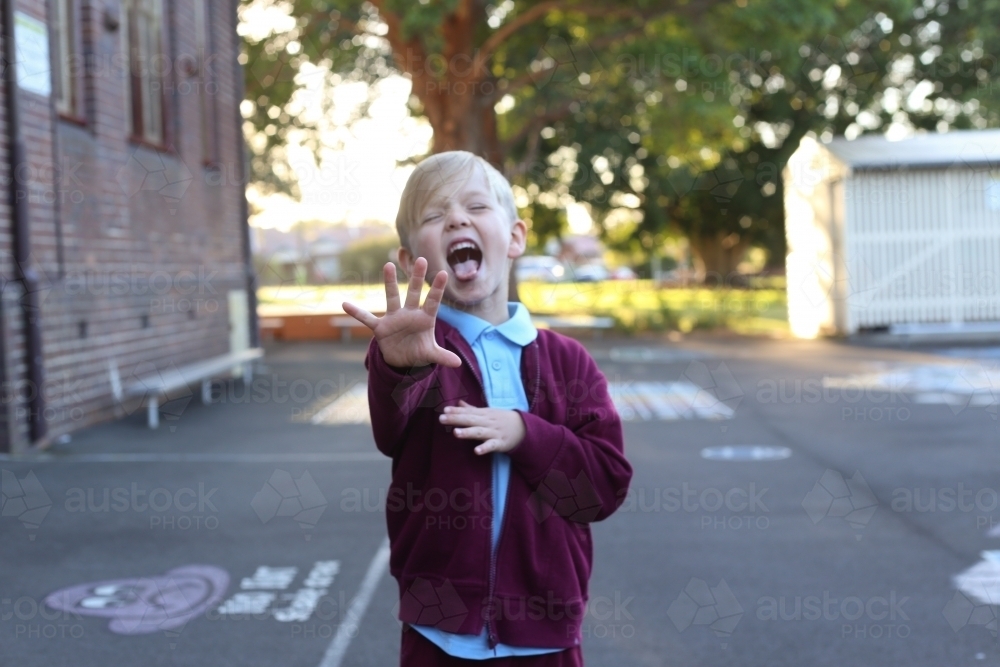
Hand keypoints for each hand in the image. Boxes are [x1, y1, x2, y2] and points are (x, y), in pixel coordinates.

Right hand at [342, 258, 461, 368]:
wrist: (401, 360)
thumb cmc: (418, 352)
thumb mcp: (430, 355)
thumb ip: (443, 356)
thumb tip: (458, 363)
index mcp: (424, 319)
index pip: (432, 302)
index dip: (437, 289)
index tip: (444, 273)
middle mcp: (409, 314)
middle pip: (413, 293)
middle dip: (416, 278)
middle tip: (422, 260)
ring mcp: (394, 318)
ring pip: (392, 297)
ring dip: (390, 283)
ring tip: (388, 265)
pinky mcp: (380, 328)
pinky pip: (367, 319)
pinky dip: (357, 313)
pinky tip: (345, 304)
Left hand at [439, 400, 525, 454]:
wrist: (524, 427)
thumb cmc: (502, 419)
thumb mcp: (488, 412)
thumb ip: (472, 409)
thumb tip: (458, 403)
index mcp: (484, 414)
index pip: (467, 412)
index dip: (455, 411)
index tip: (443, 410)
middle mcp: (487, 422)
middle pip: (470, 420)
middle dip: (456, 419)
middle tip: (442, 418)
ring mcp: (494, 432)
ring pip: (479, 432)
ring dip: (468, 432)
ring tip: (456, 433)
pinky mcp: (500, 443)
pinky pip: (491, 446)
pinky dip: (484, 448)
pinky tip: (476, 451)